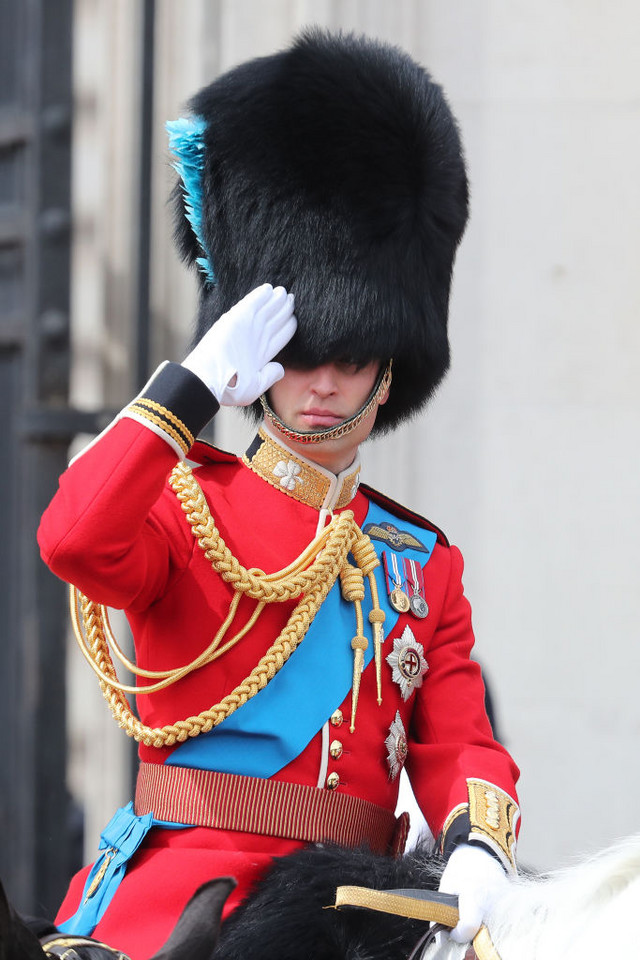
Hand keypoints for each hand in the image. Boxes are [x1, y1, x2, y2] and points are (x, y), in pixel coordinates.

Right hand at [182, 284, 296, 405]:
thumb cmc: (229, 388)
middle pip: (276, 319)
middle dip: (285, 308)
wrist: (209, 380)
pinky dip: (261, 295)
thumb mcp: (255, 387)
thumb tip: (280, 368)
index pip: (281, 334)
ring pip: (268, 309)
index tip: (294, 317)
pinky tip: (269, 289)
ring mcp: (247, 327)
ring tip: (285, 293)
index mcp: (262, 352)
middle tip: (292, 298)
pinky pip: (253, 302)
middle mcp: (256, 338)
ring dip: (277, 299)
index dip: (289, 324)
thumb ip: (270, 376)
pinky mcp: (238, 318)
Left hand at [438, 844, 509, 943]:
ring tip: (471, 910)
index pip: (469, 927)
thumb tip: (441, 934)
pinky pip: (497, 921)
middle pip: (480, 932)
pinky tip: (481, 906)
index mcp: (474, 895)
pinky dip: (487, 919)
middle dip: (468, 932)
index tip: (451, 930)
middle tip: (460, 920)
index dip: (457, 934)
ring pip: (489, 929)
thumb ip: (443, 911)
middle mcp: (492, 902)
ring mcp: (503, 904)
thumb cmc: (462, 868)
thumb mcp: (446, 886)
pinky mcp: (509, 905)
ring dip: (478, 926)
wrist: (482, 852)